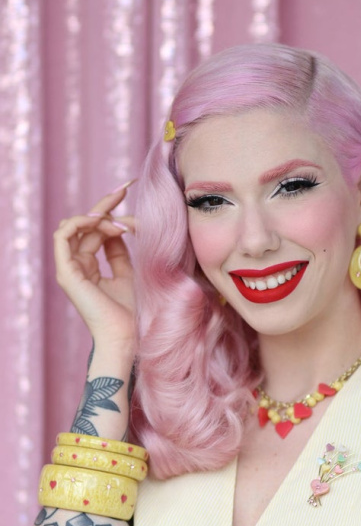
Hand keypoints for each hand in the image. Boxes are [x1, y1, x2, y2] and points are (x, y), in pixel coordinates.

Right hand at [53, 183, 137, 349]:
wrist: (126, 336)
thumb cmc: (132, 311)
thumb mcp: (129, 273)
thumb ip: (120, 251)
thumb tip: (120, 226)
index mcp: (89, 267)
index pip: (95, 231)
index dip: (111, 211)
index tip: (129, 192)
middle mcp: (76, 266)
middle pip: (85, 225)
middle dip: (105, 205)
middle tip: (125, 188)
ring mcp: (69, 269)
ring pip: (73, 226)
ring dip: (97, 216)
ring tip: (120, 221)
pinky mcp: (66, 272)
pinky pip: (63, 236)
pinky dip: (81, 223)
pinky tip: (104, 222)